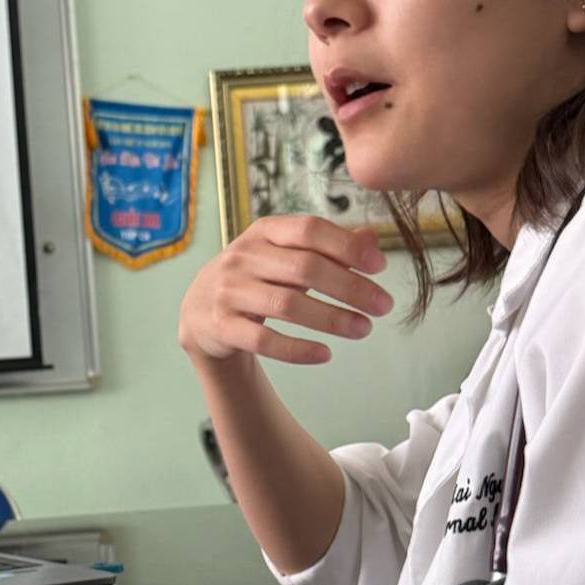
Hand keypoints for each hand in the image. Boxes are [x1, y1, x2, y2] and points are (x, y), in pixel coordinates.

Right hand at [178, 215, 393, 364]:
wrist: (200, 311)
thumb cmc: (255, 278)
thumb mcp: (284, 254)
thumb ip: (326, 247)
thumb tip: (371, 239)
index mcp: (263, 231)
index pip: (308, 229)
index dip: (347, 246)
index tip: (381, 266)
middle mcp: (242, 257)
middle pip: (304, 268)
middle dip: (350, 287)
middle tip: (384, 306)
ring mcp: (229, 292)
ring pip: (287, 305)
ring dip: (332, 319)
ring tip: (363, 329)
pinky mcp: (222, 326)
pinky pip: (265, 340)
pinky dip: (298, 349)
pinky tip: (326, 354)